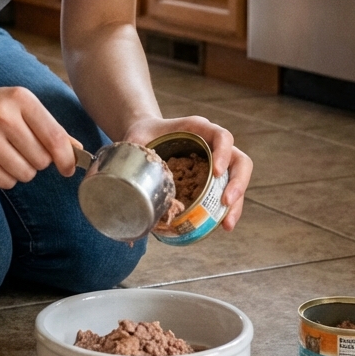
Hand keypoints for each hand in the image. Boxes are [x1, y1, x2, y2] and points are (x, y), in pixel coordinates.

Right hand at [0, 83, 77, 188]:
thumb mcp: (22, 106)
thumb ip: (50, 127)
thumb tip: (77, 151)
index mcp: (21, 99)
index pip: (55, 137)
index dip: (67, 158)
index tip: (68, 168)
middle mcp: (3, 116)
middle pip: (42, 159)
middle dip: (39, 160)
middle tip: (24, 148)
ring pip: (26, 174)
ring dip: (24, 170)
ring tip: (9, 153)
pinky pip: (6, 182)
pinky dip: (7, 177)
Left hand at [121, 114, 252, 231]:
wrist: (147, 136)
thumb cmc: (144, 134)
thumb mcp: (136, 138)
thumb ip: (130, 152)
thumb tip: (116, 178)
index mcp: (199, 129)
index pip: (221, 136)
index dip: (224, 153)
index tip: (217, 172)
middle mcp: (213, 145)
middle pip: (239, 161)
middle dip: (237, 183)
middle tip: (226, 202)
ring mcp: (216, 163)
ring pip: (237, 180)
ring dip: (236, 203)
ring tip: (226, 225)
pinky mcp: (212, 180)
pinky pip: (226, 193)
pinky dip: (226, 210)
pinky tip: (221, 226)